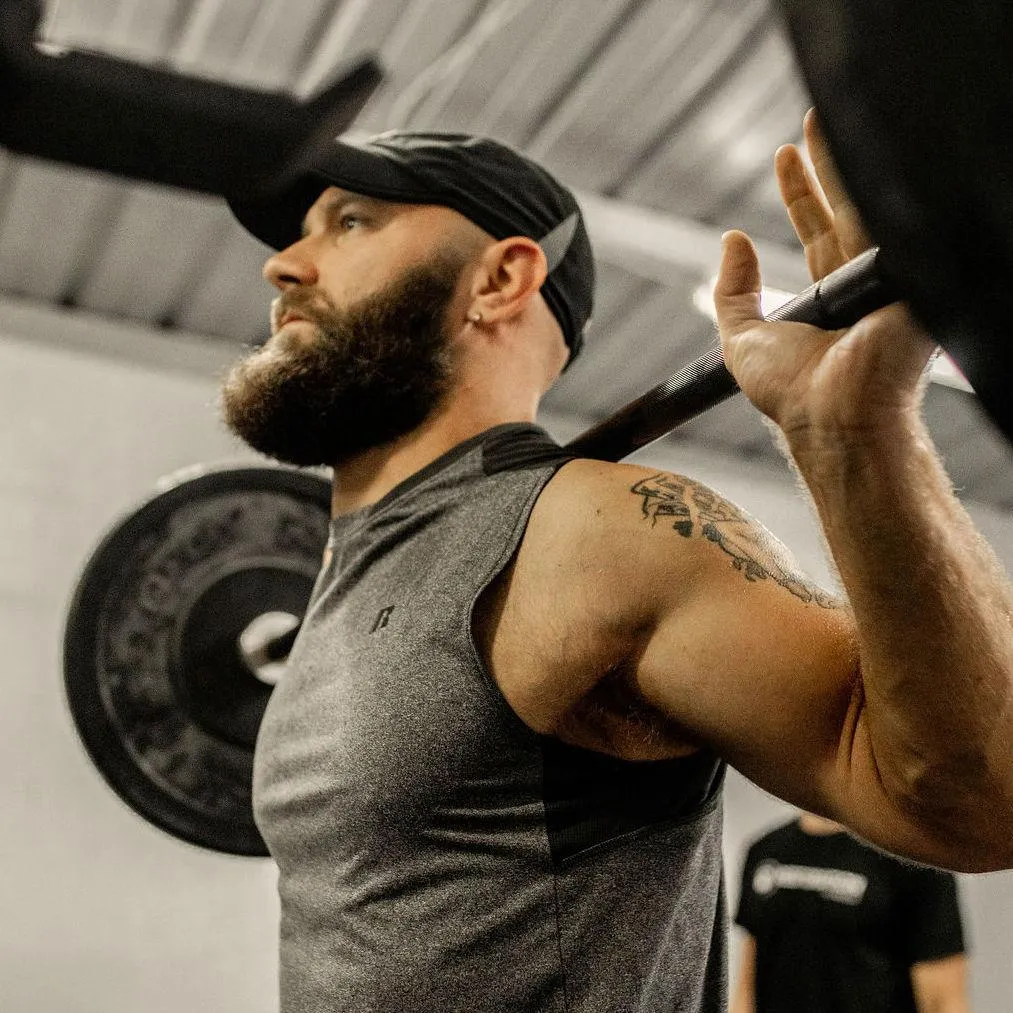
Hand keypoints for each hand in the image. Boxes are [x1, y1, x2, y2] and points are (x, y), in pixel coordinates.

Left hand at [715, 110, 935, 446]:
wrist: (832, 416)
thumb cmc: (791, 393)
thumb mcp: (743, 341)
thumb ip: (732, 294)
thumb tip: (731, 241)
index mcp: (830, 295)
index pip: (818, 229)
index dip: (800, 192)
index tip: (783, 155)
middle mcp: (863, 282)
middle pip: (847, 206)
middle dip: (831, 160)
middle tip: (815, 116)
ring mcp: (892, 279)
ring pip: (873, 204)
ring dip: (856, 160)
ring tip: (833, 113)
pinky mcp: (915, 281)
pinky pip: (902, 222)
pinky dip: (890, 188)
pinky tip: (883, 148)